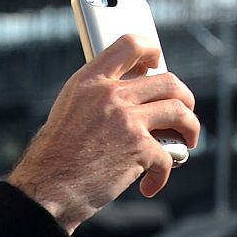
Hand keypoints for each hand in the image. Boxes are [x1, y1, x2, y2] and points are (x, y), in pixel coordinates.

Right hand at [7, 33, 199, 232]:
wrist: (46, 191)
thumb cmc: (54, 160)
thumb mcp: (69, 113)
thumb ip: (98, 99)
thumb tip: (133, 99)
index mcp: (90, 81)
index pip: (130, 45)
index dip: (151, 50)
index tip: (157, 61)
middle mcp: (110, 95)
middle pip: (168, 82)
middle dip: (184, 98)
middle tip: (183, 112)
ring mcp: (127, 119)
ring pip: (179, 112)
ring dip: (190, 128)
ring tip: (188, 140)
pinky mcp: (139, 147)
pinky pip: (168, 155)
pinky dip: (162, 174)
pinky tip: (150, 185)